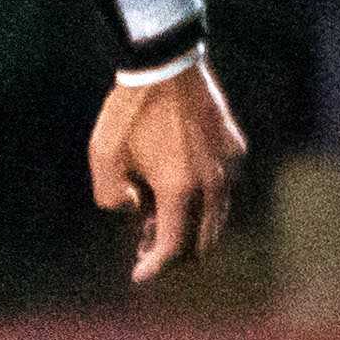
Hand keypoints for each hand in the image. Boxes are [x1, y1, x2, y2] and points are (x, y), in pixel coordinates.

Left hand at [91, 54, 247, 284]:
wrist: (165, 64)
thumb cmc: (130, 110)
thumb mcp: (103, 156)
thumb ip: (110, 197)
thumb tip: (134, 209)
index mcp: (180, 190)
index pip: (174, 248)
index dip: (155, 267)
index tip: (138, 275)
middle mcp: (213, 185)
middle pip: (202, 241)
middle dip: (174, 252)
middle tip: (144, 245)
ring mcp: (229, 167)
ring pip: (216, 217)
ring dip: (190, 226)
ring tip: (157, 216)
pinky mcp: (236, 149)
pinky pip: (224, 189)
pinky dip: (203, 200)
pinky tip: (179, 185)